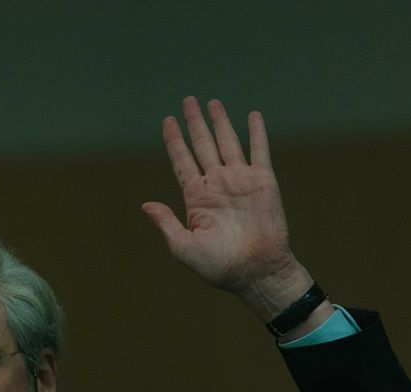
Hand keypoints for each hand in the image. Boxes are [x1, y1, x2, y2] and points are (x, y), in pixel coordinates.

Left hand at [143, 97, 313, 317]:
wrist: (256, 270)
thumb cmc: (219, 266)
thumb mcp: (183, 247)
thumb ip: (166, 223)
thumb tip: (146, 205)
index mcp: (196, 198)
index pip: (182, 161)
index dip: (174, 140)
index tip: (168, 121)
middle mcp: (217, 184)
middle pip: (202, 144)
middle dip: (194, 123)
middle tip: (188, 101)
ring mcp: (240, 180)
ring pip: (227, 142)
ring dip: (220, 121)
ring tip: (211, 102)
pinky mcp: (263, 181)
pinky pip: (259, 151)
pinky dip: (257, 132)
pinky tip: (252, 116)